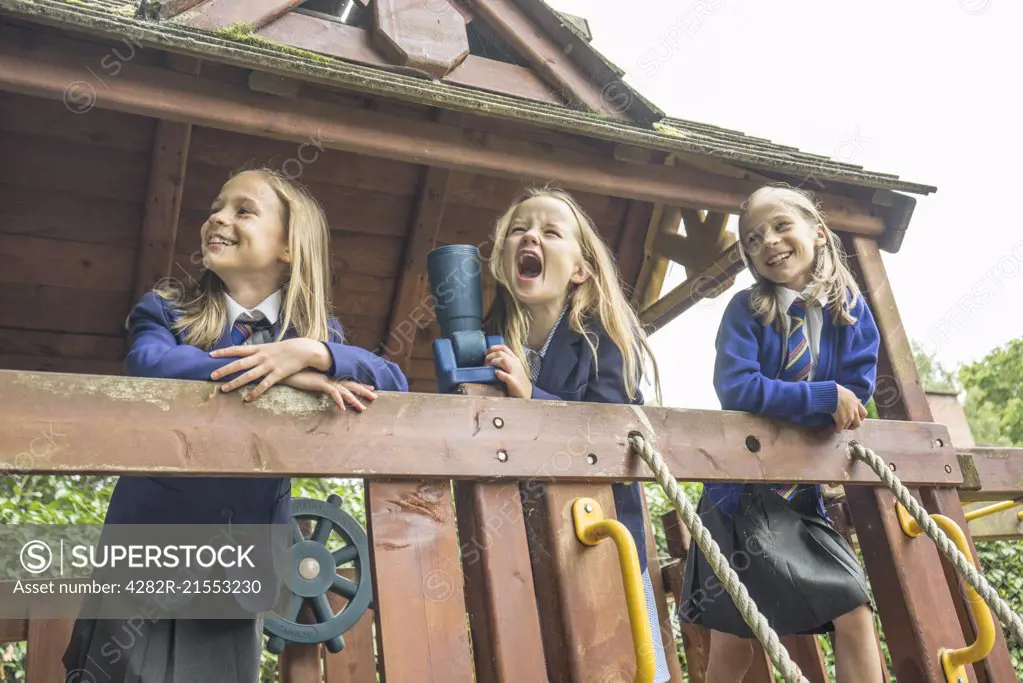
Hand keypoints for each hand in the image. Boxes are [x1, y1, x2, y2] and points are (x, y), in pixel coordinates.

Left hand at [210, 338, 331, 399]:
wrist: (303, 349)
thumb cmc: (285, 349)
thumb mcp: (269, 347)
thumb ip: (257, 352)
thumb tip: (244, 355)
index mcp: (258, 348)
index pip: (237, 349)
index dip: (224, 352)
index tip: (210, 355)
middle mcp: (261, 357)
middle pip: (239, 363)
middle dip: (225, 370)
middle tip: (212, 376)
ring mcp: (269, 366)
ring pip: (249, 375)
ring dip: (235, 383)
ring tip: (224, 389)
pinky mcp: (278, 374)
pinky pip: (264, 385)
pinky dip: (255, 392)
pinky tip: (248, 399)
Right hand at [281, 372, 377, 410]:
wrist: (286, 369)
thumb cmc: (297, 374)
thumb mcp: (310, 380)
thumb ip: (318, 383)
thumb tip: (324, 386)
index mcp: (331, 377)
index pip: (348, 381)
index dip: (360, 384)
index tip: (371, 387)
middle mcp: (331, 378)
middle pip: (351, 385)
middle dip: (363, 391)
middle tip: (375, 396)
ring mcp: (326, 380)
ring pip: (344, 391)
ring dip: (354, 400)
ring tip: (363, 408)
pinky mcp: (319, 383)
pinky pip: (332, 392)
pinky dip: (338, 400)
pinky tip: (343, 408)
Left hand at [484, 344, 531, 397]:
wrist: (527, 393)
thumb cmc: (517, 380)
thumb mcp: (512, 368)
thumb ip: (504, 362)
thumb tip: (489, 358)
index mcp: (515, 359)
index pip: (504, 348)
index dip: (493, 348)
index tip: (485, 352)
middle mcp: (515, 364)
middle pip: (501, 353)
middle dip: (490, 355)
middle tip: (484, 362)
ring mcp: (515, 372)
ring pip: (504, 360)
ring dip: (493, 361)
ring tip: (487, 366)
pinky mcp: (514, 382)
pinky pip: (507, 376)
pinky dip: (500, 374)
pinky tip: (496, 373)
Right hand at [832, 385, 867, 431]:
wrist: (832, 394)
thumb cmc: (837, 390)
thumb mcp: (848, 392)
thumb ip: (851, 398)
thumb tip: (852, 398)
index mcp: (856, 403)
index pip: (864, 413)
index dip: (860, 418)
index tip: (855, 418)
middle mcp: (854, 411)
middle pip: (858, 423)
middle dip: (853, 426)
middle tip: (847, 425)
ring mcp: (849, 417)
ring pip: (848, 426)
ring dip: (844, 427)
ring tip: (838, 426)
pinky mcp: (842, 421)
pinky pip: (840, 429)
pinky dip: (837, 429)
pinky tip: (833, 428)